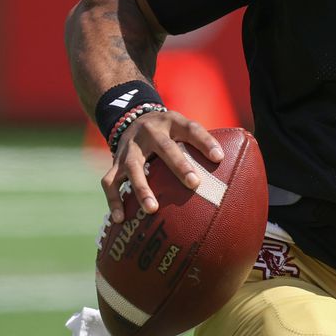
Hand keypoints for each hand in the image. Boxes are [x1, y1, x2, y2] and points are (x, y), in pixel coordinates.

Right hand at [102, 109, 224, 223]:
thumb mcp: (182, 127)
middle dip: (179, 166)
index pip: (192, 129)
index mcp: (171, 122)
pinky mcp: (115, 162)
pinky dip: (114, 200)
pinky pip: (110, 183)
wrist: (132, 116)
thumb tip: (225, 166)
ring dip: (142, 188)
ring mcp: (130, 148)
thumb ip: (199, 143)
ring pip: (133, 168)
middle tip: (194, 184)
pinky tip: (120, 219)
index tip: (219, 158)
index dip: (206, 142)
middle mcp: (150, 132)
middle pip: (165, 148)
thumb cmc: (168, 131)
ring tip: (152, 209)